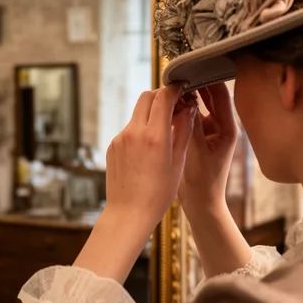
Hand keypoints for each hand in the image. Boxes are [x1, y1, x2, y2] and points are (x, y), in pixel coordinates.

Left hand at [104, 85, 196, 232]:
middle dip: (162, 96)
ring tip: (164, 132)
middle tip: (174, 106)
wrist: (128, 213)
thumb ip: (183, 130)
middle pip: (147, 97)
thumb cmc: (158, 193)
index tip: (183, 88)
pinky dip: (141, 130)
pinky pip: (129, 129)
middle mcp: (134, 132)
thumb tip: (189, 108)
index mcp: (154, 136)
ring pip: (138, 113)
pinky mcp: (113, 146)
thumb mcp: (178, 162)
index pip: (164, 97)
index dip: (175, 88)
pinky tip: (148, 150)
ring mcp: (121, 138)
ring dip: (151, 114)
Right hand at [178, 83, 238, 217]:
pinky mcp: (201, 136)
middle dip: (196, 84)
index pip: (221, 94)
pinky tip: (171, 103)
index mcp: (228, 128)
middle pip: (211, 95)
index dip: (207, 78)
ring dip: (189, 96)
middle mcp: (223, 126)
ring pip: (201, 104)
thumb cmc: (202, 181)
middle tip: (179, 74)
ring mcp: (212, 130)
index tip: (191, 68)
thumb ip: (191, 123)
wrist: (201, 204)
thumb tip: (185, 97)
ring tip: (173, 86)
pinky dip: (184, 108)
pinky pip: (193, 115)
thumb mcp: (195, 150)